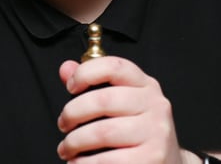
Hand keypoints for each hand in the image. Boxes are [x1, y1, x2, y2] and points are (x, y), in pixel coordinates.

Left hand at [57, 56, 184, 162]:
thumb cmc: (136, 132)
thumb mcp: (119, 103)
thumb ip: (92, 84)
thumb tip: (66, 69)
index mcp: (145, 85)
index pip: (114, 66)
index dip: (85, 73)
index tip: (70, 87)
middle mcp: (155, 105)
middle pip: (103, 100)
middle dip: (72, 113)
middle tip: (63, 125)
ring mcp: (156, 132)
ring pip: (103, 132)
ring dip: (75, 142)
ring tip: (67, 149)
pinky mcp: (152, 158)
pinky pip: (109, 160)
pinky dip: (85, 163)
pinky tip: (78, 163)